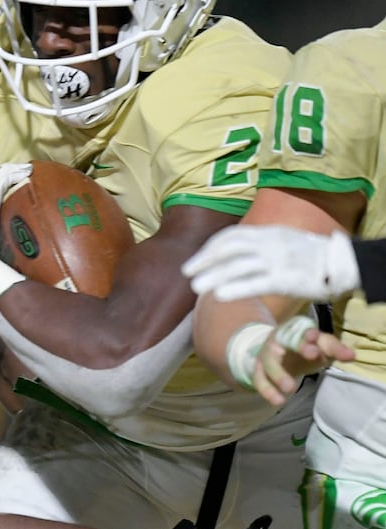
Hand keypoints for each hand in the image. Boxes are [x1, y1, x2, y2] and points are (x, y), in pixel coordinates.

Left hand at [183, 225, 360, 301]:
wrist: (341, 263)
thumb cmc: (309, 256)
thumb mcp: (282, 240)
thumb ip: (260, 244)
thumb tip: (235, 253)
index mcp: (267, 233)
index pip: (231, 236)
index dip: (210, 248)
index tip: (196, 260)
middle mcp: (269, 244)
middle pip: (229, 249)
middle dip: (205, 260)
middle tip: (187, 272)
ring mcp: (277, 261)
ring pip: (238, 266)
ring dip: (214, 276)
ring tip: (196, 287)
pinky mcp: (286, 279)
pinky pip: (256, 283)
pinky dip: (236, 288)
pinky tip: (219, 295)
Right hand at [252, 317, 355, 405]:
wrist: (275, 351)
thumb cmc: (303, 348)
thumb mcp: (320, 346)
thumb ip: (334, 349)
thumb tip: (352, 356)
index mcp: (296, 330)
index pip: (303, 329)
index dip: (308, 333)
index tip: (314, 337)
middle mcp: (278, 339)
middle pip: (284, 341)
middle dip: (297, 348)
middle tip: (312, 355)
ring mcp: (266, 354)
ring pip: (269, 362)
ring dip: (278, 374)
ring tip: (290, 388)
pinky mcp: (258, 370)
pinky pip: (259, 380)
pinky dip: (268, 391)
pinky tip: (278, 401)